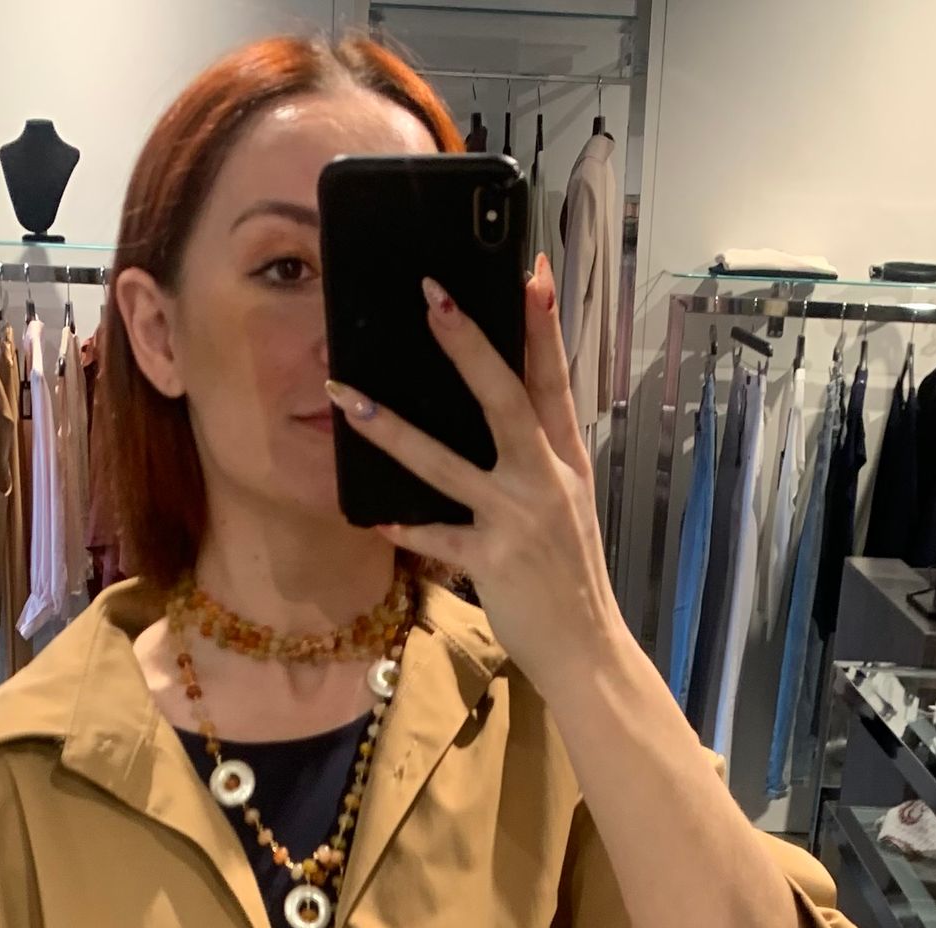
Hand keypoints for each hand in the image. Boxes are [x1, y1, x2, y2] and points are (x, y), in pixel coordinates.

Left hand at [325, 254, 621, 696]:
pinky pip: (436, 539)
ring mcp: (516, 520)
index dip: (543, 325)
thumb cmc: (571, 576)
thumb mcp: (570, 505)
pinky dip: (405, 526)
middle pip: (505, 400)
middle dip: (469, 345)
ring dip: (393, 429)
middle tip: (432, 297)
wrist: (587, 648)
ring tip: (347, 397)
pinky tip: (371, 512)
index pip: (555, 380)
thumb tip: (510, 410)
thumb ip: (542, 457)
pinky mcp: (490, 562)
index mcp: (566, 462)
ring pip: (447, 464)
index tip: (532, 271)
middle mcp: (544, 481)